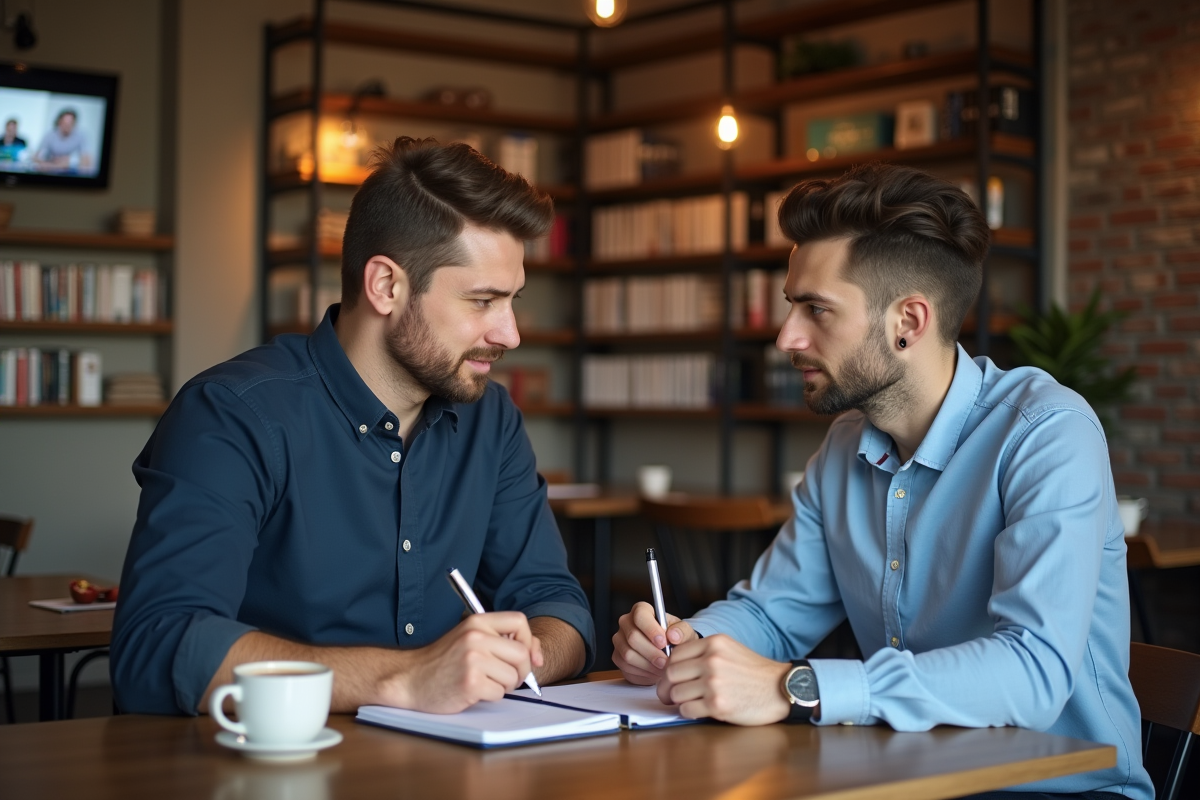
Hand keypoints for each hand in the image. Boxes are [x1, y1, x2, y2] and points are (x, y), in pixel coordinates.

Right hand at [375, 612, 543, 713]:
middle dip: (520, 671)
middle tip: (504, 677)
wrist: (410, 679)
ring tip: (482, 682)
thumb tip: (536, 655)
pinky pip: (499, 693)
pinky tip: (472, 691)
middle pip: (521, 654)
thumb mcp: (471, 640)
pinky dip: (489, 697)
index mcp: (477, 622)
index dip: (529, 641)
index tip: (528, 656)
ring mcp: (473, 659)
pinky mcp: (470, 682)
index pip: (519, 621)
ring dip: (502, 686)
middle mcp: (476, 637)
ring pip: (512, 677)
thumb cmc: (443, 662)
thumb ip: (501, 641)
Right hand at [612, 601, 697, 684]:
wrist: (670, 653)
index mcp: (641, 610)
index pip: (640, 615)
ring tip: (662, 668)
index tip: (663, 642)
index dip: (651, 629)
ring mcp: (620, 640)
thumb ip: (681, 631)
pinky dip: (642, 673)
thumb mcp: (684, 632)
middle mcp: (626, 623)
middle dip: (651, 652)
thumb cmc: (675, 639)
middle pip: (632, 637)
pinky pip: (626, 667)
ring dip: (648, 665)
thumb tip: (673, 635)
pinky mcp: (617, 657)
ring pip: (628, 654)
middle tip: (665, 661)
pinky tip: (654, 672)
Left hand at [656, 634, 791, 725]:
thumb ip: (703, 653)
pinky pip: (686, 710)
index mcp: (713, 643)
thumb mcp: (729, 649)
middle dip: (668, 687)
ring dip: (679, 701)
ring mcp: (714, 683)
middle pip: (670, 674)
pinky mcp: (717, 705)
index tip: (672, 678)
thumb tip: (673, 665)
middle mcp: (711, 660)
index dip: (669, 669)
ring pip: (676, 693)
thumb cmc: (755, 672)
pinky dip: (688, 712)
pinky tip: (700, 709)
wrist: (780, 689)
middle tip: (671, 694)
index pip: (675, 655)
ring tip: (691, 701)